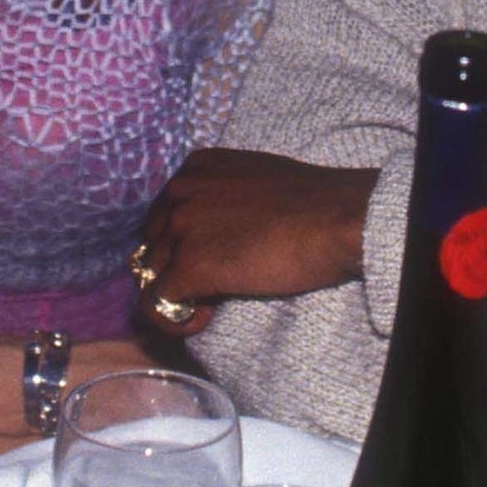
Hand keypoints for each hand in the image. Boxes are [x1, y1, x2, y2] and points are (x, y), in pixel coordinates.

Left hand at [134, 148, 379, 334]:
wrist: (334, 220)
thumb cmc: (310, 203)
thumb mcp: (252, 181)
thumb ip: (222, 199)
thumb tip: (212, 233)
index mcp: (195, 168)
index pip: (162, 214)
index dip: (182, 242)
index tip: (212, 256)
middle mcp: (179, 192)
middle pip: (154, 245)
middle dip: (178, 268)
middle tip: (216, 282)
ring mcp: (180, 229)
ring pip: (152, 276)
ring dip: (180, 293)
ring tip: (216, 301)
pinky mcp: (188, 266)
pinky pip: (157, 305)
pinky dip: (176, 319)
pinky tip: (206, 317)